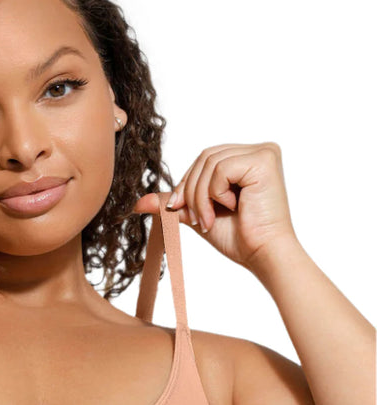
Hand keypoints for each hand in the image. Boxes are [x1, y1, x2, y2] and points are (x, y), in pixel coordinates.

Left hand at [133, 142, 298, 268]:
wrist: (262, 254)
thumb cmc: (240, 237)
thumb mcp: (199, 214)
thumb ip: (174, 204)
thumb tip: (139, 203)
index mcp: (247, 159)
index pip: (205, 159)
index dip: (187, 183)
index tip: (180, 210)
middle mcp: (259, 150)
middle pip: (205, 156)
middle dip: (191, 191)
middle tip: (195, 219)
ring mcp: (264, 153)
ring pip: (210, 162)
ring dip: (201, 197)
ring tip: (210, 219)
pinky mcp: (265, 160)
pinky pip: (221, 168)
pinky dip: (216, 193)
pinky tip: (232, 208)